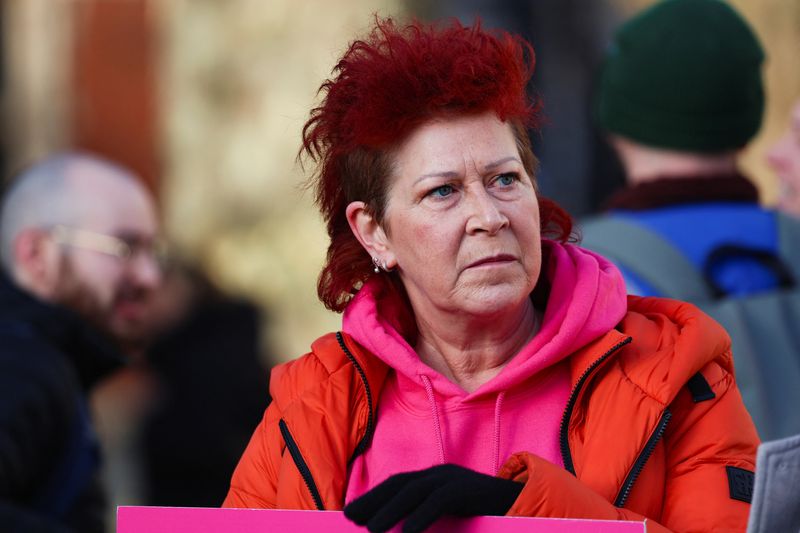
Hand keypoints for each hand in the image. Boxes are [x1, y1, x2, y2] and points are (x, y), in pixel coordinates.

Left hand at [343, 464, 523, 532]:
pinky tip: (407, 532)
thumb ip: (428, 512)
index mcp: (435, 477)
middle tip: (350, 517)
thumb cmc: (484, 511)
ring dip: (389, 510)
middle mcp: (440, 474)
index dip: (374, 496)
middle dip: (373, 500)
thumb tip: (403, 527)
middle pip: (399, 484)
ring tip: (372, 529)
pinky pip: (438, 502)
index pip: (397, 484)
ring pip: (413, 492)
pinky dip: (420, 516)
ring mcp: (452, 479)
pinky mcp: (465, 490)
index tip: (352, 512)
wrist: (522, 503)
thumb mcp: (452, 511)